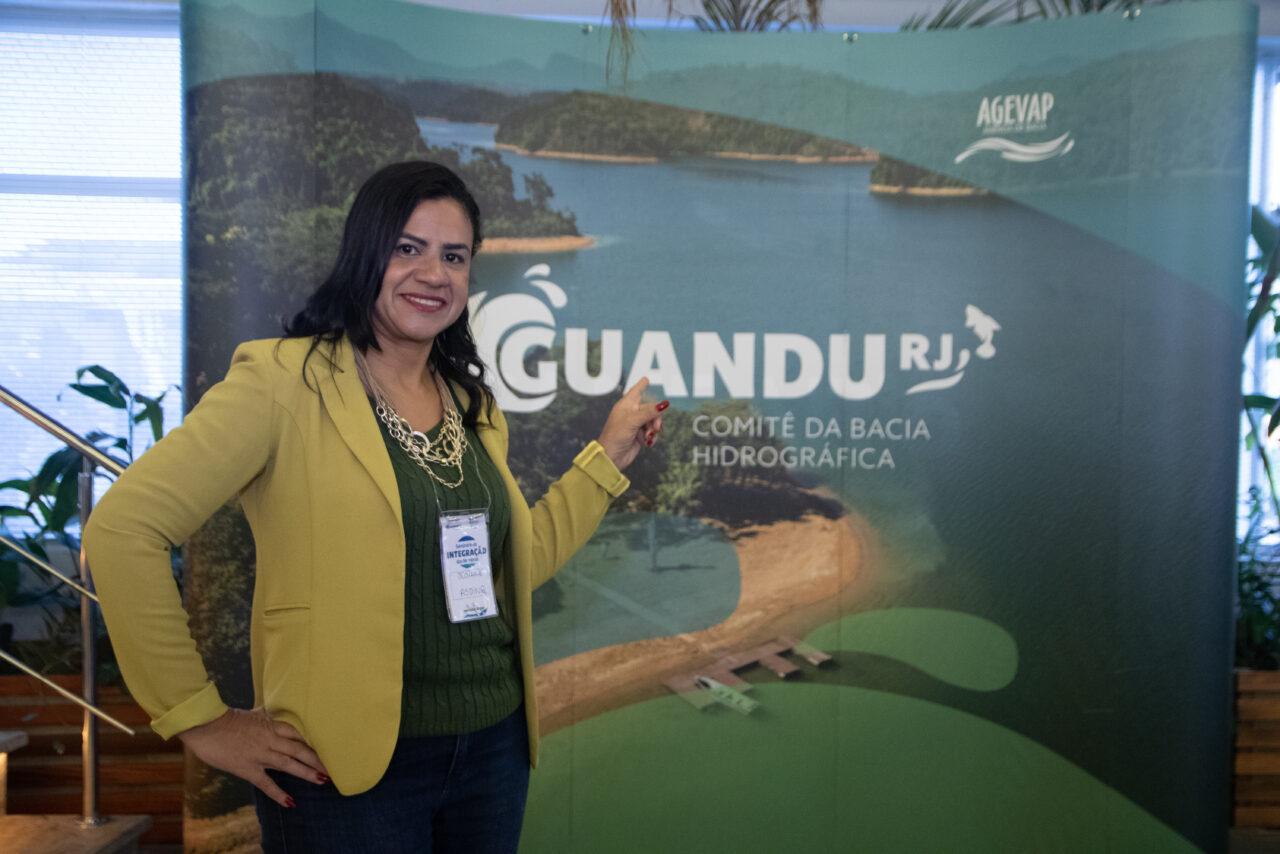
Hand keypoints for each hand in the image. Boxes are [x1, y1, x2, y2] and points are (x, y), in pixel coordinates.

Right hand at [177, 707, 328, 807]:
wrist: (204, 725)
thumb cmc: (224, 718)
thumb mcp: (250, 713)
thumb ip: (263, 714)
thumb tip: (269, 709)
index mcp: (271, 724)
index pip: (298, 732)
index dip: (314, 739)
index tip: (328, 745)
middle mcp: (270, 739)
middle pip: (300, 748)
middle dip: (317, 758)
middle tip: (334, 766)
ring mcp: (260, 754)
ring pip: (289, 764)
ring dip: (307, 772)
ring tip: (323, 780)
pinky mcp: (248, 768)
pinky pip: (267, 783)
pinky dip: (279, 793)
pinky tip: (291, 802)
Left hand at [596, 377, 667, 471]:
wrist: (612, 457)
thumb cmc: (616, 436)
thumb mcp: (633, 421)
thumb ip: (650, 412)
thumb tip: (664, 404)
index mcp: (626, 405)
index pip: (635, 391)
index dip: (641, 385)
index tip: (646, 379)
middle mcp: (631, 413)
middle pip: (651, 408)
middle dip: (655, 418)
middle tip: (655, 427)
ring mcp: (636, 425)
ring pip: (654, 421)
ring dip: (654, 429)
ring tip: (648, 437)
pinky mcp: (640, 435)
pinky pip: (652, 432)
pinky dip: (652, 437)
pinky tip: (647, 443)